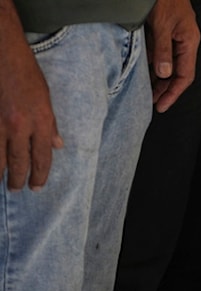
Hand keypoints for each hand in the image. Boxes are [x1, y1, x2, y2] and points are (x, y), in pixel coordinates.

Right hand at [0, 23, 62, 190]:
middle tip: (16, 189)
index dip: (40, 175)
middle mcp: (20, 125)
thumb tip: (57, 146)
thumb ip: (51, 125)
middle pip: (19, 162)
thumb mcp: (46, 99)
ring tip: (0, 181)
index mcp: (41, 121)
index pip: (43, 158)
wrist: (3, 52)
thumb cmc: (25, 73)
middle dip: (18, 179)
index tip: (37, 187)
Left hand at [145, 0, 198, 111]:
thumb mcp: (161, 24)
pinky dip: (154, 66)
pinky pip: (161, 54)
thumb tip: (163, 74)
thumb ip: (163, 50)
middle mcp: (184, 42)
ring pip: (169, 65)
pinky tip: (146, 73)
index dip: (174, 92)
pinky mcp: (164, 32)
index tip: (162, 105)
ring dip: (159, 80)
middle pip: (178, 73)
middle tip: (154, 103)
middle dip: (166, 89)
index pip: (185, 75)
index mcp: (189, 42)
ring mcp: (175, 38)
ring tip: (149, 93)